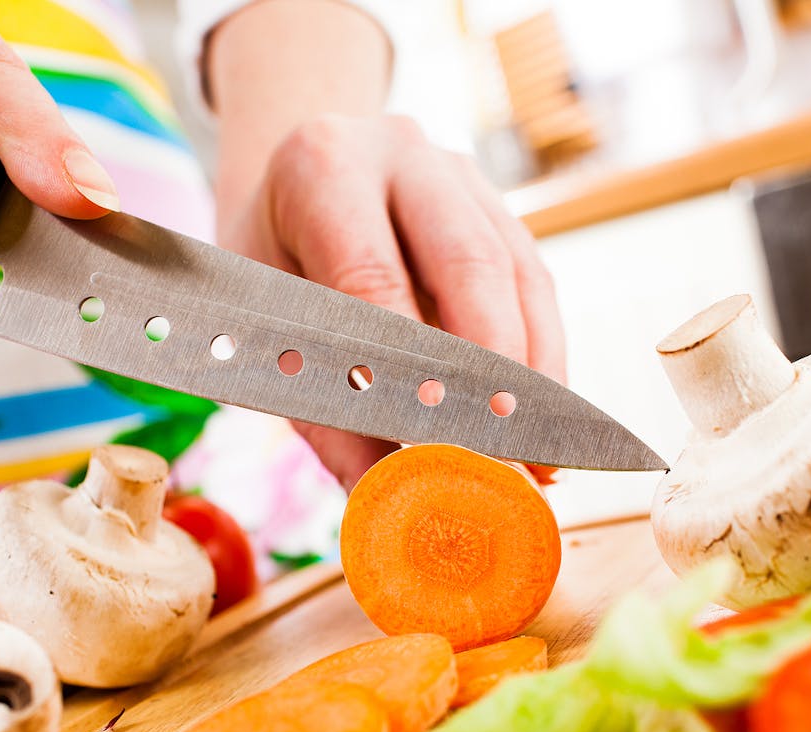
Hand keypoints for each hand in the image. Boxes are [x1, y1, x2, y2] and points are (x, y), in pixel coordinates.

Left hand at [217, 114, 566, 490]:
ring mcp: (461, 173)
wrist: (292, 171)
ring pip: (519, 274)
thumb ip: (323, 409)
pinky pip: (536, 283)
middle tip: (509, 463)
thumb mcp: (266, 322)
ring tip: (539, 457)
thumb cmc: (271, 260)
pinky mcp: (499, 205)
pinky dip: (544, 358)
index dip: (414, 367)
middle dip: (497, 375)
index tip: (441, 447)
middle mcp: (402, 153)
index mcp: (322, 167)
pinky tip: (542, 422)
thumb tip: (383, 498)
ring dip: (536, 375)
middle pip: (471, 264)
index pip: (374, 276)